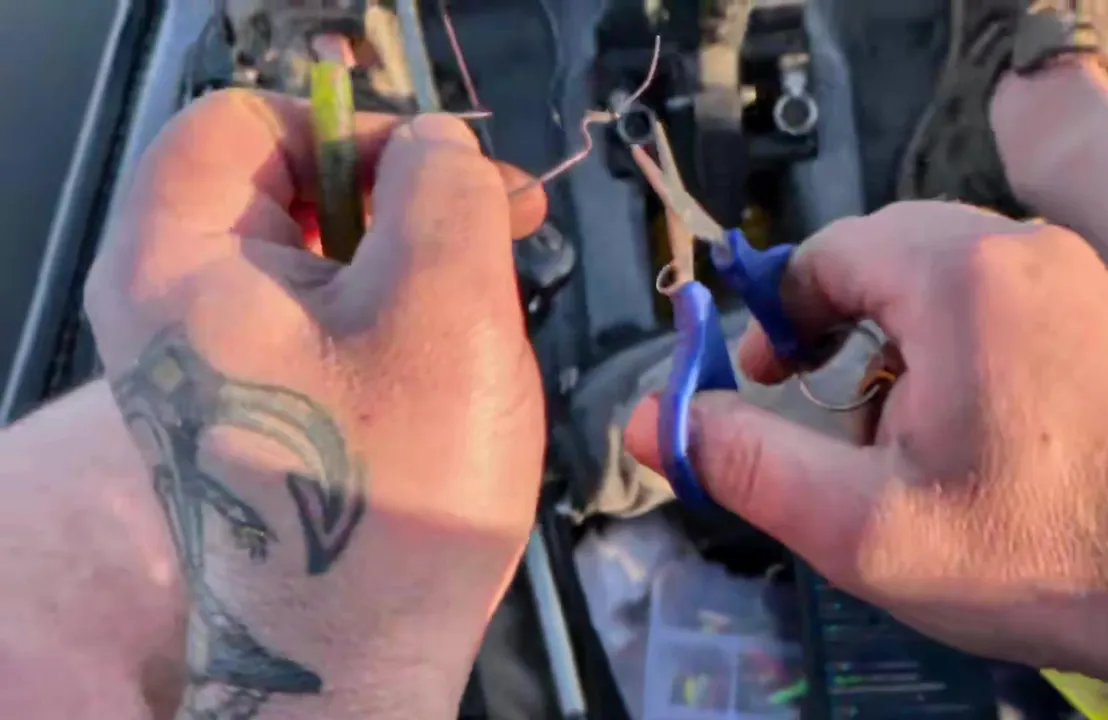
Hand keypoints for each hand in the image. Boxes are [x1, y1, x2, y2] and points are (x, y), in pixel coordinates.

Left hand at [86, 89, 548, 716]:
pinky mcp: (254, 404)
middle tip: (504, 226)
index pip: (244, 121)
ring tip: (494, 303)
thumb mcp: (445, 307)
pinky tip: (458, 352)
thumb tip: (435, 148)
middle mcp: (170, 303)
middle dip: (404, 193)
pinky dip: (396, 312)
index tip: (447, 176)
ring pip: (320, 254)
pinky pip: (324, 318)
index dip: (353, 125)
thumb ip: (446, 189)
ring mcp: (209, 359)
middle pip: (285, 185)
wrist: (353, 660)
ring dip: (415, 257)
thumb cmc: (394, 487)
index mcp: (176, 260)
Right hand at [626, 202, 1107, 713]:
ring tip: (896, 434)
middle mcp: (1025, 252)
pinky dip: (956, 347)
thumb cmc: (1044, 552)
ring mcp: (1078, 280)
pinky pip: (1000, 300)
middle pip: (887, 254)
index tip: (759, 374)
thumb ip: (743, 463)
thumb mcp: (863, 525)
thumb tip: (653, 420)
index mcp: (960, 276)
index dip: (775, 313)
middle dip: (835, 326)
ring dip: (896, 341)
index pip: (829, 251)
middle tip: (818, 402)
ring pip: (944, 278)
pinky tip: (968, 431)